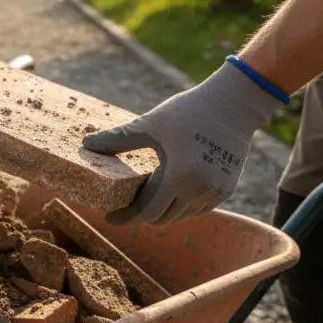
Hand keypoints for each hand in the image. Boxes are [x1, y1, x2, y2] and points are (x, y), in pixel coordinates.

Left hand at [83, 60, 284, 224]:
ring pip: (180, 215)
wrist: (235, 104)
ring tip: (144, 198)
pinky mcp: (226, 189)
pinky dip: (180, 205)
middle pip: (162, 218)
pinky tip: (168, 192)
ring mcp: (215, 193)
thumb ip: (119, 139)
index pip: (146, 212)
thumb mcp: (150, 125)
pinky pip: (197, 208)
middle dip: (141, 215)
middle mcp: (199, 191)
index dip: (126, 217)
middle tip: (123, 206)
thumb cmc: (189, 112)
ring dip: (161, 211)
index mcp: (178, 177)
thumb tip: (87, 144)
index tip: (110, 217)